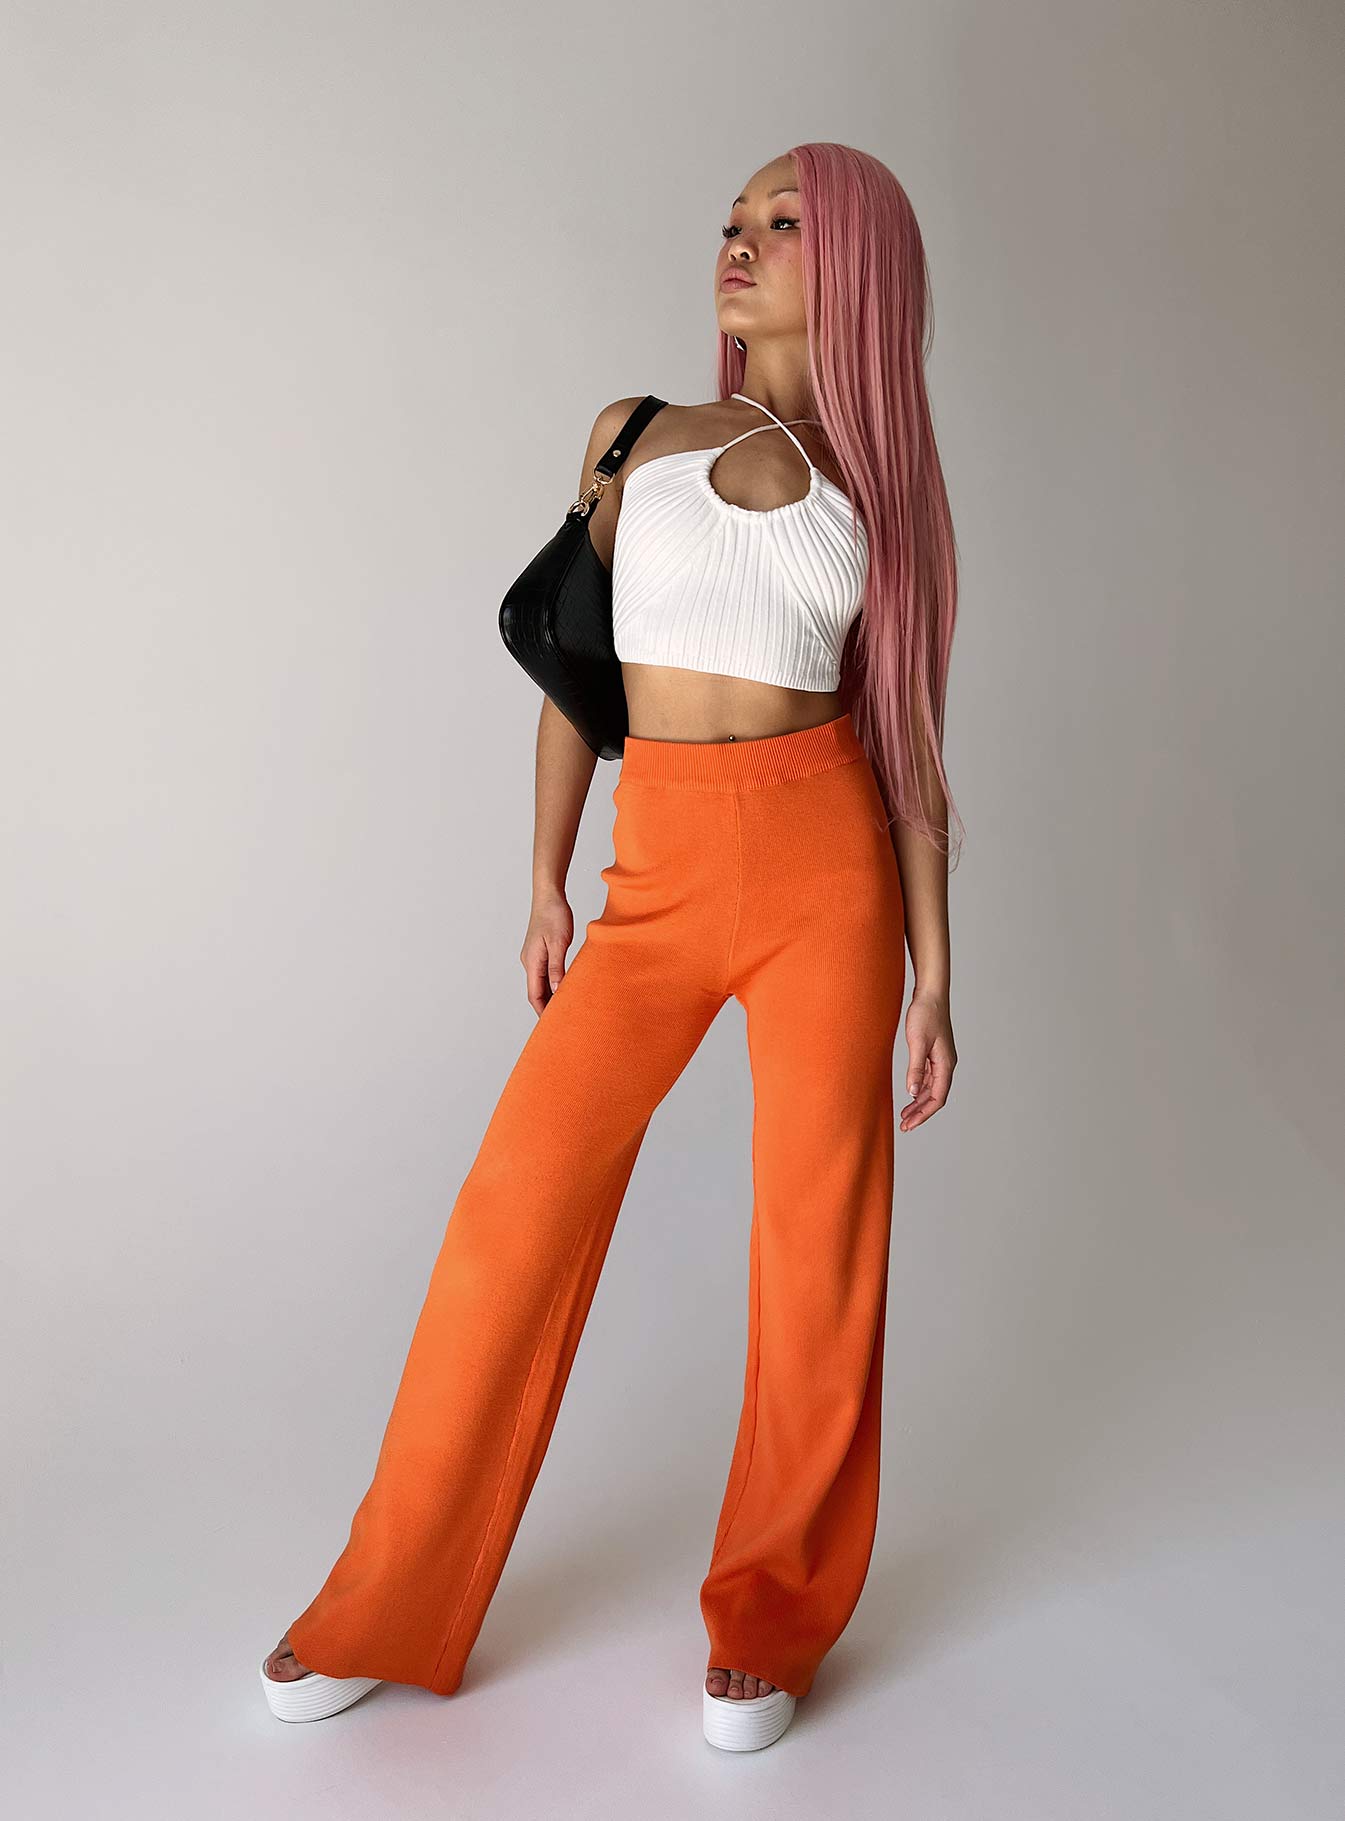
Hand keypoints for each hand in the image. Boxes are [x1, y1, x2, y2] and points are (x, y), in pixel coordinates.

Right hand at [521, 890, 573, 1015]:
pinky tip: (564, 986)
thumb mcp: (558, 943)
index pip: (534, 995)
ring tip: (565, 1007)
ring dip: (550, 996)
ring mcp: (533, 956)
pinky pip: (544, 973)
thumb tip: (556, 991)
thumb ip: (557, 968)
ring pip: (540, 983)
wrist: (549, 895)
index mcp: (532, 962)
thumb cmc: (554, 915)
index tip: (552, 1025)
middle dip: (546, 1007)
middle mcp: (529, 962)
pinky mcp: (540, 951)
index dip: (542, 1011)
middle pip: (536, 992)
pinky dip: (552, 984)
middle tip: (562, 1021)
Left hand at [900, 989, 956, 1131]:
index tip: (909, 1124)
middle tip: (904, 1125)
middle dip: (920, 1113)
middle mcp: (947, 1064)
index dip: (923, 1114)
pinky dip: (920, 1089)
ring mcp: (942, 1059)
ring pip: (932, 1088)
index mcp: (946, 1064)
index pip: (937, 1098)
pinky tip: (911, 1093)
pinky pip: (930, 1078)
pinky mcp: (935, 1053)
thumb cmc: (925, 1014)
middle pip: (935, 1096)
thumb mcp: (917, 1042)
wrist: (931, 994)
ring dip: (919, 1102)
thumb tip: (912, 1092)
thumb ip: (916, 1068)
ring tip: (905, 1114)